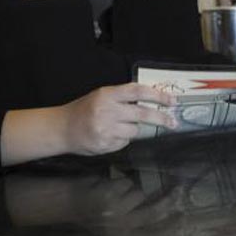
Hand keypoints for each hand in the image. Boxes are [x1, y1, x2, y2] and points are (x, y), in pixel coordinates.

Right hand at [60, 83, 176, 155]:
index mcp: (107, 94)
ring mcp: (106, 129)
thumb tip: (153, 102)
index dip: (158, 95)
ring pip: (135, 131)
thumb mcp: (102, 96)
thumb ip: (123, 98)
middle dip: (161, 118)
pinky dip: (122, 139)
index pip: (138, 91)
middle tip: (173, 122)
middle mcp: (107, 110)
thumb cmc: (85, 110)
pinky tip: (109, 135)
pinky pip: (125, 142)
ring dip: (133, 130)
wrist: (61, 128)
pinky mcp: (105, 144)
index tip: (172, 101)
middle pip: (142, 113)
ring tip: (118, 127)